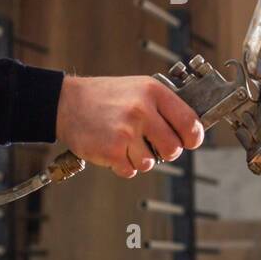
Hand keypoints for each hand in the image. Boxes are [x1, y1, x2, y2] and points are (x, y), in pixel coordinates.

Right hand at [55, 75, 204, 178]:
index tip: (189, 141)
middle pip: (173, 149)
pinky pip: (130, 170)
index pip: (190, 122)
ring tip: (125, 142)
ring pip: (151, 163)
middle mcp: (141, 110)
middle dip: (165, 152)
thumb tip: (191, 130)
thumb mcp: (139, 89)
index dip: (193, 138)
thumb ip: (164, 107)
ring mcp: (126, 131)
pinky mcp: (112, 150)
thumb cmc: (105, 97)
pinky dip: (122, 165)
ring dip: (140, 159)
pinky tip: (112, 148)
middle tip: (151, 144)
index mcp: (153, 92)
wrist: (67, 103)